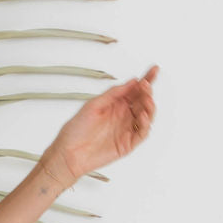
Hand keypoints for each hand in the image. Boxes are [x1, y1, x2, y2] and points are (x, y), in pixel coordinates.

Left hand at [46, 65, 157, 182]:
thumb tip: (131, 82)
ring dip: (149, 107)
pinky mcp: (127, 143)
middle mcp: (123, 115)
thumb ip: (113, 93)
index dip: (147, 79)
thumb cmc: (76, 130)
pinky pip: (142, 133)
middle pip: (143, 101)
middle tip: (146, 86)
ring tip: (147, 100)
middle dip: (148, 92)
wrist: (68, 153)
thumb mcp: (93, 105)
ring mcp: (126, 129)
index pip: (135, 89)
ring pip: (146, 116)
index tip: (154, 69)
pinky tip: (143, 116)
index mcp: (115, 104)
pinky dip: (145, 124)